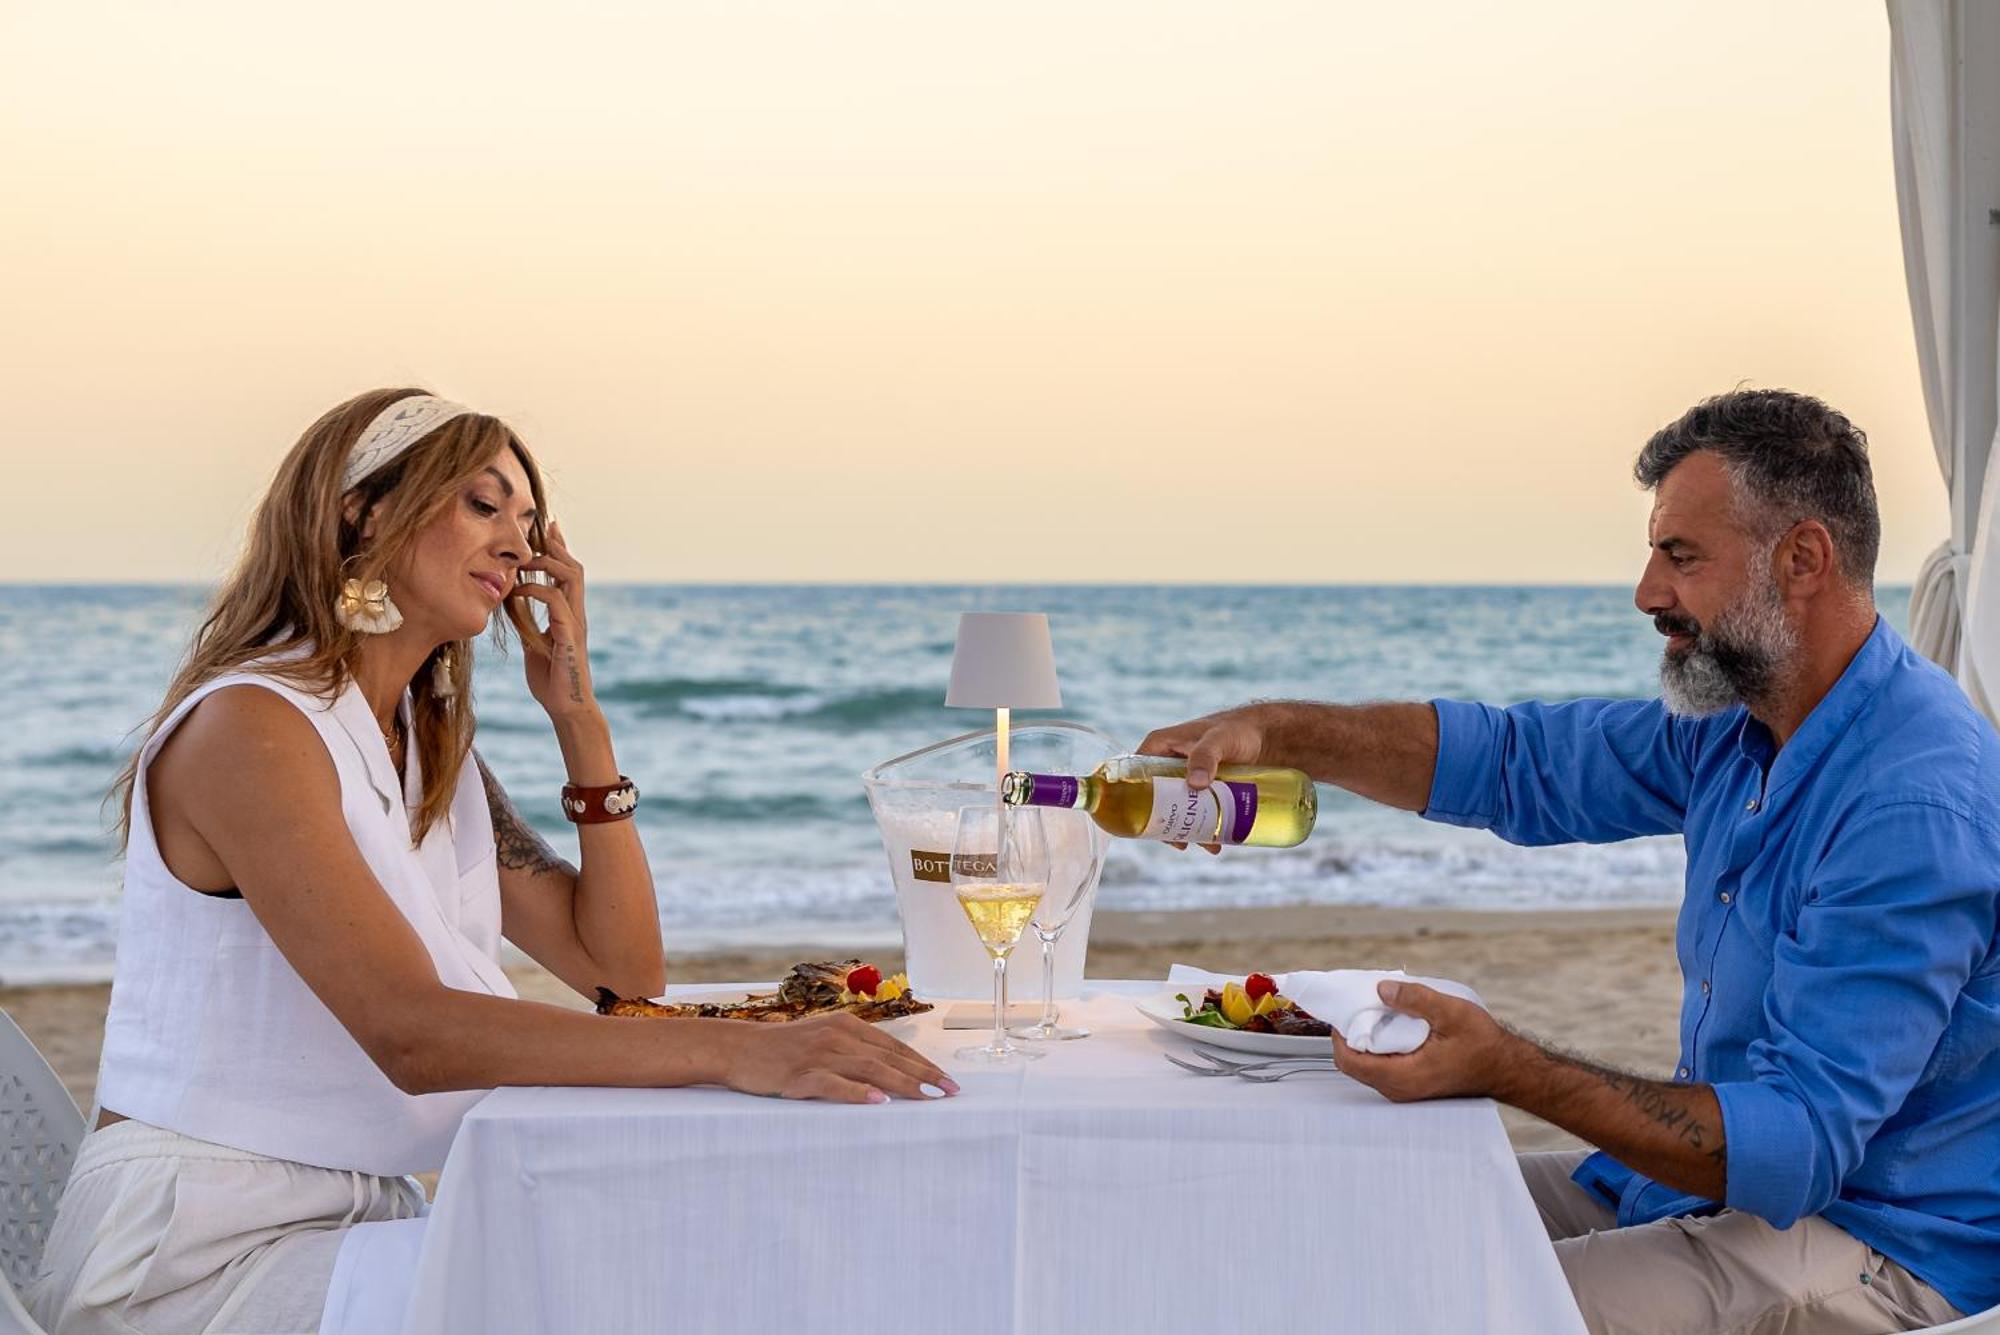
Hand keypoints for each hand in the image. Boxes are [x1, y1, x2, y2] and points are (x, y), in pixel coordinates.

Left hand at [509, 519, 595, 720]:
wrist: (565, 708)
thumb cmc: (551, 681)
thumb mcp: (533, 644)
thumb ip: (529, 624)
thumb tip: (514, 607)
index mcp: (569, 615)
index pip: (567, 573)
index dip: (559, 548)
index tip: (547, 527)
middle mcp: (576, 614)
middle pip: (573, 567)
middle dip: (556, 546)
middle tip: (536, 532)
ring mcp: (575, 623)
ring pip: (571, 577)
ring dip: (548, 562)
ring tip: (525, 560)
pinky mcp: (569, 635)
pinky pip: (556, 602)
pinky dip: (537, 590)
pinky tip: (519, 590)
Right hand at [721, 1012, 958, 1103]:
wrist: (737, 1048)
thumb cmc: (783, 1050)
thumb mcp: (822, 1041)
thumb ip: (852, 1052)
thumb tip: (888, 1075)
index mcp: (846, 1025)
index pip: (894, 1047)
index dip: (923, 1064)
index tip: (946, 1080)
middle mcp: (837, 1036)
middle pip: (889, 1058)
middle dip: (923, 1075)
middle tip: (950, 1092)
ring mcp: (819, 1054)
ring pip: (870, 1069)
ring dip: (903, 1084)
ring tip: (928, 1097)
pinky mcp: (801, 1075)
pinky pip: (835, 1084)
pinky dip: (858, 1093)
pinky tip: (879, 1101)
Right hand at [1137, 707, 1268, 852]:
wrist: (1265, 736)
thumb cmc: (1238, 729)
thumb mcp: (1219, 740)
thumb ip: (1205, 757)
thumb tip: (1194, 784)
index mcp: (1160, 746)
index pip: (1134, 774)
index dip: (1132, 799)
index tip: (1143, 823)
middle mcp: (1167, 763)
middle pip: (1155, 799)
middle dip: (1167, 823)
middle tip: (1180, 843)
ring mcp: (1184, 778)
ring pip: (1176, 809)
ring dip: (1187, 830)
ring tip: (1207, 845)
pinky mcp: (1201, 789)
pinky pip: (1194, 811)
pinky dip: (1202, 827)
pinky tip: (1214, 841)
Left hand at [1331, 981, 1514, 1102]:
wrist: (1506, 1068)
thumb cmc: (1483, 1046)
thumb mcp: (1451, 1013)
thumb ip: (1414, 999)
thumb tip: (1381, 989)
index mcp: (1404, 1076)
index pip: (1350, 1061)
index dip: (1339, 1035)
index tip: (1345, 1012)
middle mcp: (1400, 1089)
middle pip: (1354, 1065)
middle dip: (1350, 1035)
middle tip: (1360, 1008)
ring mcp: (1405, 1090)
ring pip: (1367, 1067)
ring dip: (1364, 1041)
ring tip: (1376, 1014)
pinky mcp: (1411, 1085)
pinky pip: (1381, 1068)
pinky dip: (1378, 1047)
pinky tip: (1390, 1027)